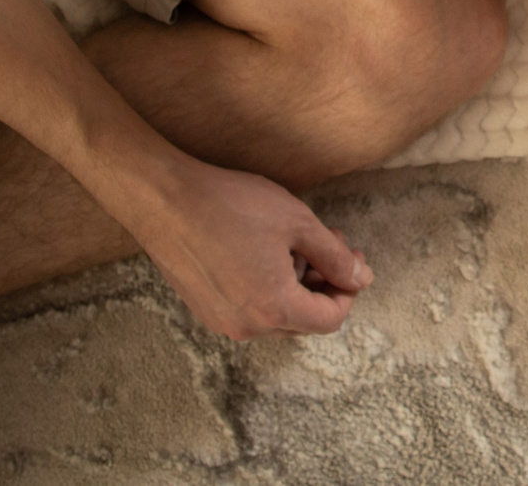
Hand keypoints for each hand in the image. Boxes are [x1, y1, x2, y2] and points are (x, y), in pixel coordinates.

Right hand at [131, 156, 372, 340]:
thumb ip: (336, 257)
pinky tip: (263, 249)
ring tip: (293, 240)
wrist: (165, 201)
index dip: (348, 289)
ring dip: (297, 282)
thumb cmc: (232, 206)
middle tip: (327, 240)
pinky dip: (268, 286)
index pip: (331, 319)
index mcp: (274, 309)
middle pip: (305, 319)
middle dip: (324, 282)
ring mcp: (222, 321)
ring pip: (278, 313)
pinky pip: (251, 308)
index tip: (349, 257)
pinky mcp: (205, 309)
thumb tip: (361, 280)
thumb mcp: (299, 224)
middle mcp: (247, 327)